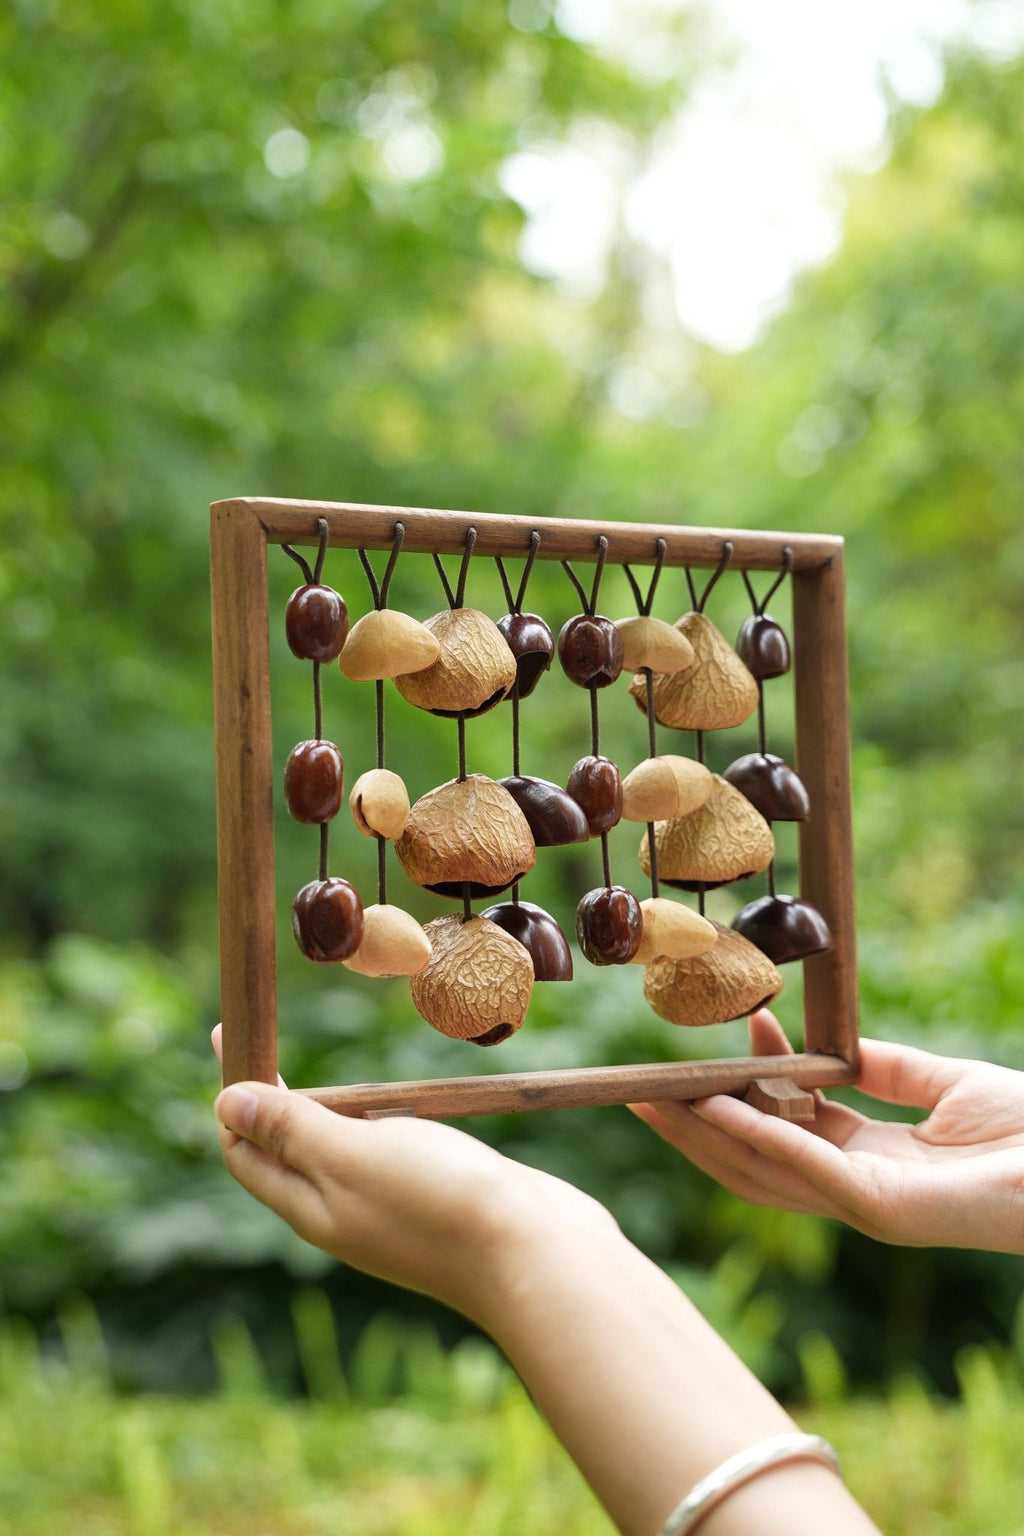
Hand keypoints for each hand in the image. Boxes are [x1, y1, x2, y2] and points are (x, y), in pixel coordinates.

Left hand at [211, 1027, 616, 1322]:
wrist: (537, 1255)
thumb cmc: (439, 1201)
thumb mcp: (352, 1154)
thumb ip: (292, 1129)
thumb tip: (226, 1103)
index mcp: (312, 1206)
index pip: (246, 1151)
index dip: (233, 1095)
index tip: (232, 1031)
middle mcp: (345, 1210)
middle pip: (289, 1151)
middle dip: (272, 1096)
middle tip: (264, 1034)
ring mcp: (392, 1205)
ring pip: (341, 1150)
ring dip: (327, 1106)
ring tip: (323, 1063)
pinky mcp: (438, 1194)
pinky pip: (390, 1150)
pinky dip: (378, 1117)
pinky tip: (394, 1100)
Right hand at [631, 1010, 1023, 1253]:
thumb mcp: (944, 1083)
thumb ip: (885, 1068)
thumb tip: (838, 1046)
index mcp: (871, 1160)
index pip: (787, 1125)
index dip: (752, 1083)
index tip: (746, 1023)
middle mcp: (855, 1189)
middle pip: (753, 1161)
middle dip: (692, 1129)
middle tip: (640, 1092)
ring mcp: (862, 1203)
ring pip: (760, 1171)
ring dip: (702, 1135)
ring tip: (653, 1101)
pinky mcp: (878, 1208)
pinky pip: (802, 1166)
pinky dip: (755, 1134)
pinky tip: (718, 1106)